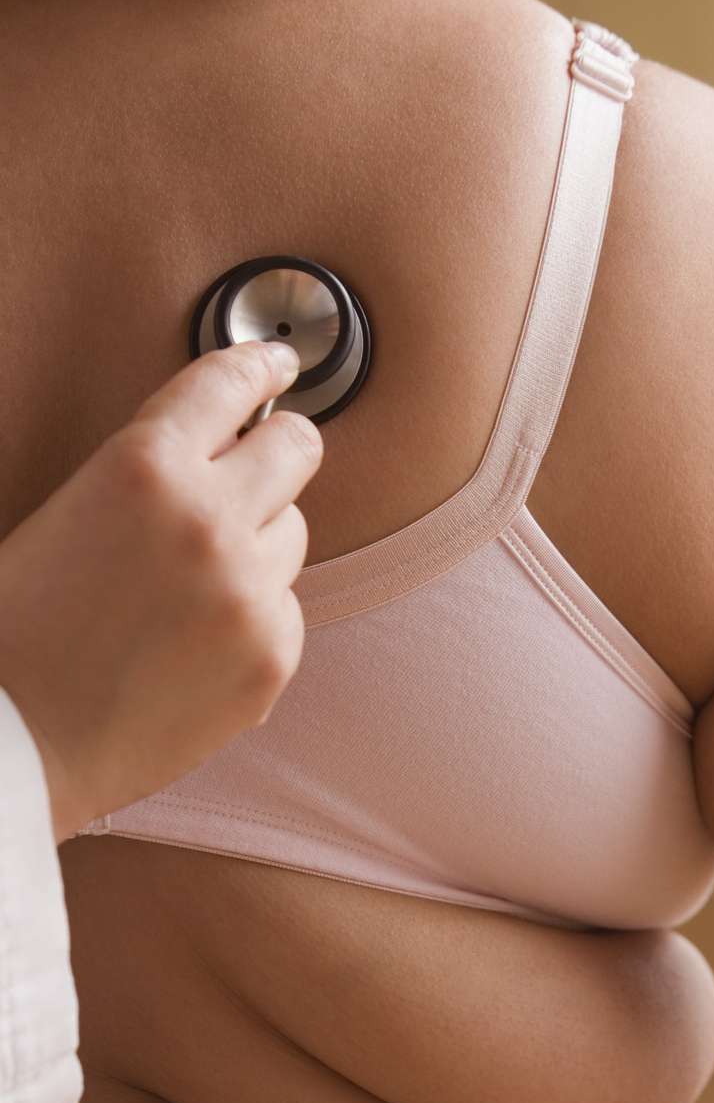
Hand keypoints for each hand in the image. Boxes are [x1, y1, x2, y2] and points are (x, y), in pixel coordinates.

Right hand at [0, 344, 318, 837]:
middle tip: (265, 460)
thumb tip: (224, 444)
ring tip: (191, 585)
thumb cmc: (21, 626)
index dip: (261, 366)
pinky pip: (288, 609)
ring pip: (295, 533)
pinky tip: (193, 644)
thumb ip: (151, 474)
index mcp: (142, 466)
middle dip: (280, 447)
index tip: (280, 364)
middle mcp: (208, 519)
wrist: (16, 739)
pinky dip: (254, 618)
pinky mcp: (272, 655)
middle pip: (296, 447)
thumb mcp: (68, 511)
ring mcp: (249, 591)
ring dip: (260, 542)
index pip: (230, 383)